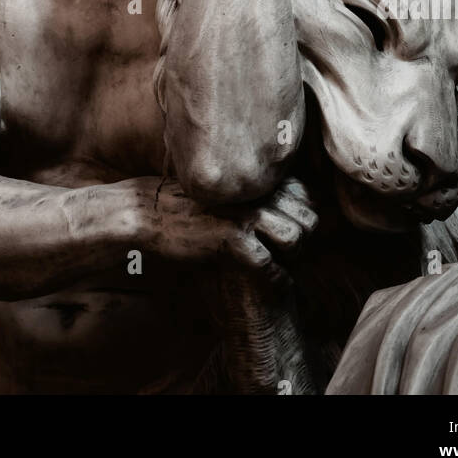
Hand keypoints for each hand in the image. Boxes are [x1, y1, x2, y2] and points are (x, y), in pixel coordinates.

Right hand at [133, 176, 316, 272]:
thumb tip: (283, 204)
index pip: (308, 196)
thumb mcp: (225, 191)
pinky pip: (267, 261)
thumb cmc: (187, 204)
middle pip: (309, 219)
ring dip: (290, 257)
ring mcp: (243, 214)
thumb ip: (253, 193)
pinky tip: (265, 279)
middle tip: (288, 253)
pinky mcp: (228, 237)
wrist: (148, 212)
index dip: (305, 216)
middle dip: (304, 239)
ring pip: (294, 238)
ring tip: (278, 265)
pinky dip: (271, 276)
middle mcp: (255, 192)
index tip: (294, 230)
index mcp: (255, 178)